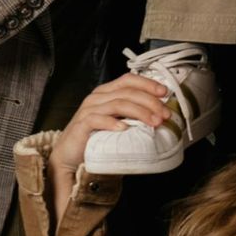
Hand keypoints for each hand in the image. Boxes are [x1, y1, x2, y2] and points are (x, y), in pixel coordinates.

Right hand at [50, 72, 177, 210]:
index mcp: (107, 92)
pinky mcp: (82, 124)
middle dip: (150, 102)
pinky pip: (98, 119)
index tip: (165, 93)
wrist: (70, 156)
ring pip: (118, 103)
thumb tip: (161, 117)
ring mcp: (89, 110)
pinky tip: (124, 129)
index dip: (148, 83)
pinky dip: (113, 123)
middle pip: (128, 92)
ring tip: (153, 123)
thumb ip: (134, 117)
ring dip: (139, 112)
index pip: (129, 80)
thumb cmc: (96, 138)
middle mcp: (97, 97)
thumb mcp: (118, 123)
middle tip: (164, 115)